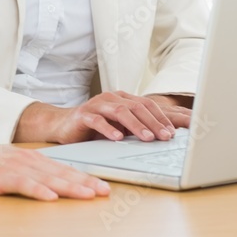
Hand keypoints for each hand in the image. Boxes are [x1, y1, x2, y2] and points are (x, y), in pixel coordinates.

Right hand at [0, 119, 110, 200]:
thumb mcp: (10, 165)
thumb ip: (29, 174)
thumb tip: (50, 186)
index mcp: (31, 160)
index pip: (63, 170)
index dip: (84, 178)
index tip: (103, 187)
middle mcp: (27, 162)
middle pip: (61, 174)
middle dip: (85, 183)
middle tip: (106, 191)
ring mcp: (14, 169)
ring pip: (47, 179)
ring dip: (69, 187)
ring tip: (88, 194)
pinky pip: (22, 185)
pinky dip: (38, 191)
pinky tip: (51, 198)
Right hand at [14, 91, 190, 144]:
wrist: (63, 125)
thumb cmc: (95, 127)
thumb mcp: (119, 127)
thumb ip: (136, 128)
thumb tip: (162, 137)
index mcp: (122, 98)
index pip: (147, 105)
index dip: (161, 118)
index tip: (173, 133)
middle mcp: (111, 97)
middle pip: (137, 107)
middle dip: (153, 123)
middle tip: (165, 137)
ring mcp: (97, 104)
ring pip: (120, 112)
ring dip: (136, 126)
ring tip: (147, 138)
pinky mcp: (83, 115)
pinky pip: (97, 120)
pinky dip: (109, 129)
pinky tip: (118, 138)